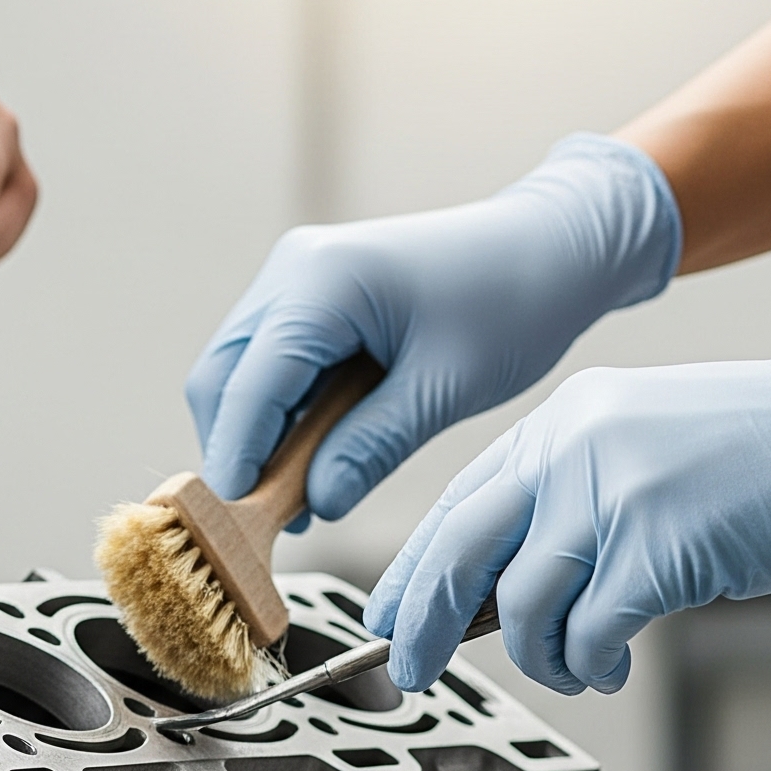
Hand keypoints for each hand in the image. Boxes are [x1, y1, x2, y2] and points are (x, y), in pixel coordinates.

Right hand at [186, 134, 680, 510]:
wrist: (548, 246)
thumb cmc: (512, 303)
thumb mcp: (443, 389)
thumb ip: (371, 447)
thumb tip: (316, 504)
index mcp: (323, 281)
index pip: (251, 386)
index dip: (238, 458)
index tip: (236, 524)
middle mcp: (293, 269)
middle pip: (222, 378)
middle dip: (237, 450)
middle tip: (270, 518)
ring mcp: (295, 276)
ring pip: (236, 373)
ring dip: (256, 435)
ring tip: (301, 494)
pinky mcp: (307, 292)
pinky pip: (266, 363)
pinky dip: (277, 414)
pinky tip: (314, 455)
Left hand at [367, 314, 770, 695]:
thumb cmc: (765, 450)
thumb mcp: (636, 445)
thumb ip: (564, 500)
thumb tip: (497, 590)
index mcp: (560, 424)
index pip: (455, 505)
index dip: (411, 572)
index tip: (388, 620)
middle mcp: (573, 450)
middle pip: (458, 553)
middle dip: (422, 624)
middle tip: (413, 670)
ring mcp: (614, 495)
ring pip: (522, 606)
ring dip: (539, 658)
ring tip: (572, 667)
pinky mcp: (659, 546)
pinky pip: (589, 633)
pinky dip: (590, 663)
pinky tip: (610, 664)